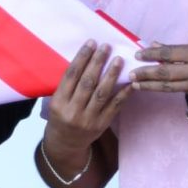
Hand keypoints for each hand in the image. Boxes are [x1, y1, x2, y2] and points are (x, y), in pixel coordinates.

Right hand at [42, 42, 127, 165]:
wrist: (66, 143)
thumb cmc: (61, 117)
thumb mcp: (57, 101)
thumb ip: (68, 85)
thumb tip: (87, 59)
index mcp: (58, 102)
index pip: (71, 75)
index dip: (82, 58)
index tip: (91, 43)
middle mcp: (73, 111)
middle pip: (87, 82)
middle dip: (98, 62)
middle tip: (106, 47)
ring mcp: (89, 119)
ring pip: (102, 93)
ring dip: (112, 74)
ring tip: (118, 59)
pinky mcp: (102, 124)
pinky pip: (115, 106)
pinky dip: (124, 93)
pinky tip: (131, 81)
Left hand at [131, 41, 187, 105]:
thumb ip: (185, 49)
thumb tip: (160, 46)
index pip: (168, 53)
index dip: (151, 54)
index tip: (138, 54)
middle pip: (164, 72)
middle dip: (145, 73)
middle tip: (130, 74)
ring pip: (169, 87)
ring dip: (151, 86)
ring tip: (136, 85)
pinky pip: (184, 92)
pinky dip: (171, 89)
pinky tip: (160, 88)